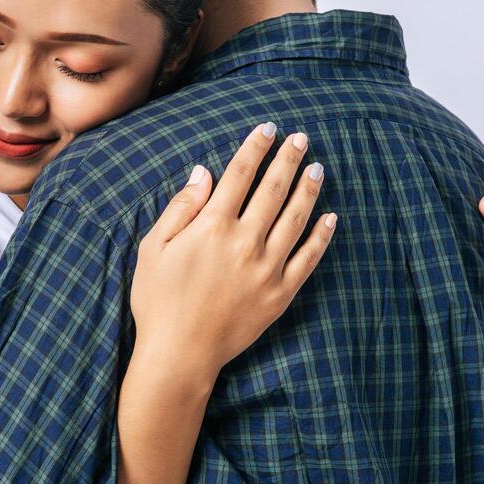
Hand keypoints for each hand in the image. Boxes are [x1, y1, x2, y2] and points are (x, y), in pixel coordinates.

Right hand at [130, 121, 337, 385]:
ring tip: (317, 168)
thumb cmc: (158, 301)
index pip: (240, 174)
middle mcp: (245, 242)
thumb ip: (181, 208)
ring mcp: (267, 268)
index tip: (268, 129)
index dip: (255, 148)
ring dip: (309, 189)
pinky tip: (330, 217)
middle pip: (274, 189)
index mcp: (212, 227)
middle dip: (288, 159)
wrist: (179, 354)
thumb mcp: (154, 249)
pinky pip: (308, 258)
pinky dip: (321, 236)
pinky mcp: (281, 293)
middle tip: (301, 138)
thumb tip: (203, 173)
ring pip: (296, 218)